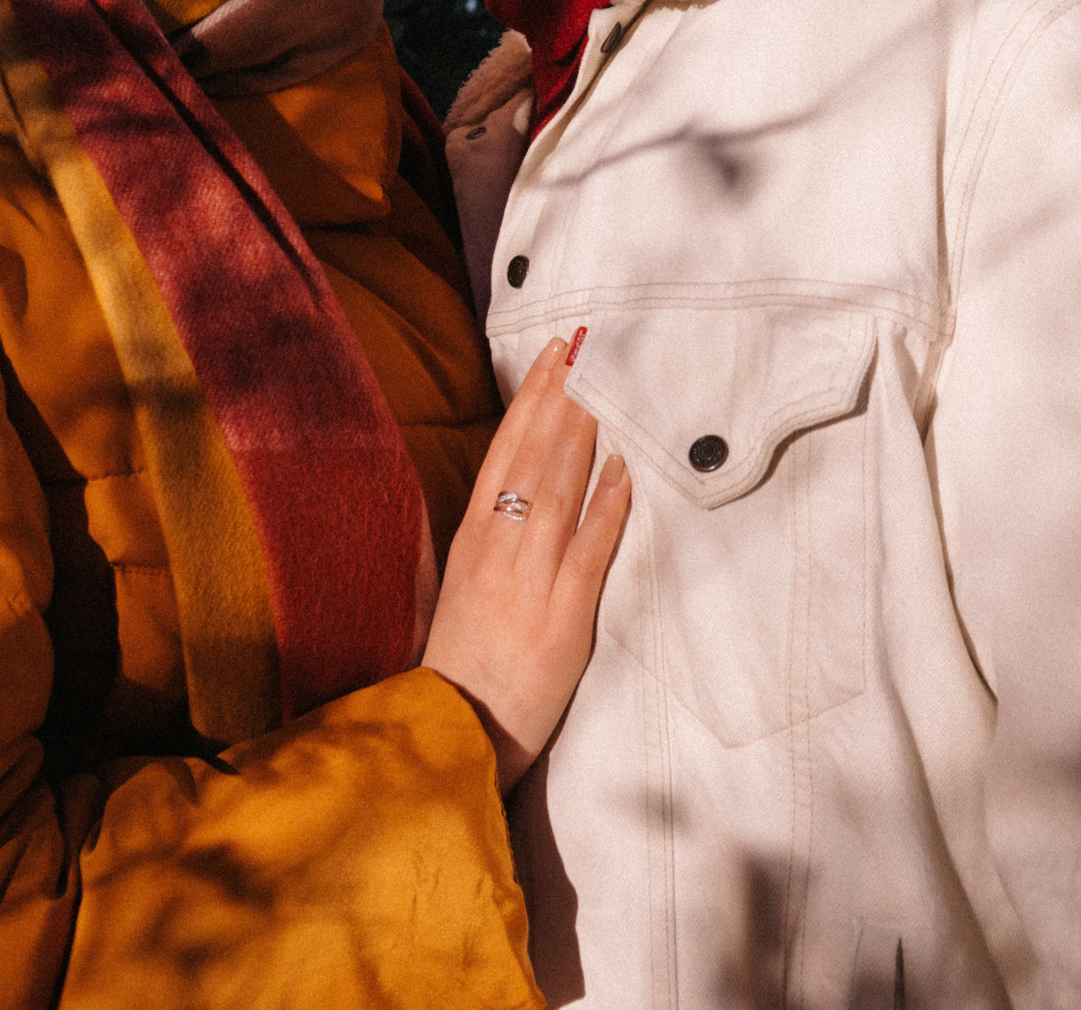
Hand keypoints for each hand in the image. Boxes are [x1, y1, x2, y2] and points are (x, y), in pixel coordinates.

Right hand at [422, 336, 631, 791]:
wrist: (453, 733)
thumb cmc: (462, 663)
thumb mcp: (465, 589)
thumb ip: (492, 541)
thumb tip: (523, 491)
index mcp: (470, 542)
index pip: (501, 454)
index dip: (530, 402)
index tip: (552, 358)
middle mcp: (496, 551)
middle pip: (530, 459)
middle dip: (558, 398)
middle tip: (584, 347)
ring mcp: (528, 582)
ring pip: (558, 491)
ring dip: (583, 435)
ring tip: (605, 387)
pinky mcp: (562, 619)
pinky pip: (589, 551)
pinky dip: (608, 507)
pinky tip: (627, 470)